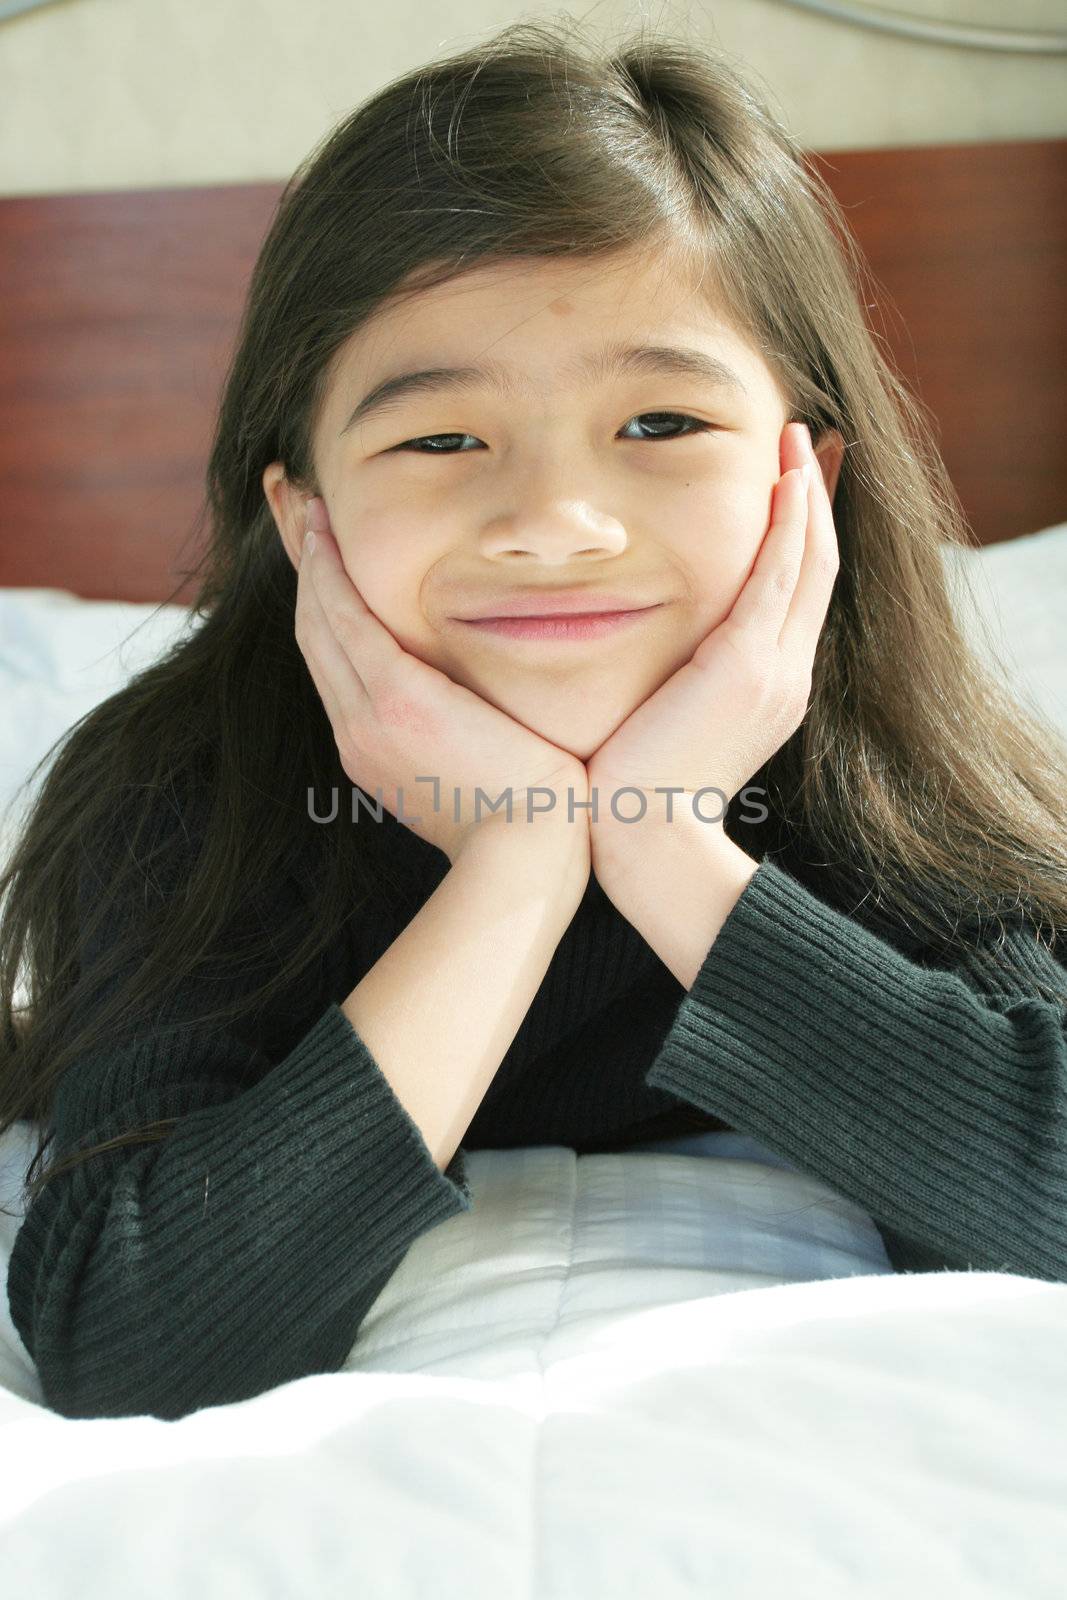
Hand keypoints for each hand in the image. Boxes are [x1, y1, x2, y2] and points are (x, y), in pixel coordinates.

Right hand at [296, 500, 588, 865]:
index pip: (338, 665)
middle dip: (304, 573)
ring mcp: (368, 718)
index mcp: (375, 752)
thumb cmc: (528, 826)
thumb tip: (492, 717)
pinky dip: (329, 574)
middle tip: (297, 515)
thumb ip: (473, 739)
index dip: (324, 609)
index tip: (322, 564)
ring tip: (306, 508)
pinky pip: (346, 621)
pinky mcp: (395, 701)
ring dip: (310, 561)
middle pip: (313, 636)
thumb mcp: (486, 778)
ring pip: (320, 621)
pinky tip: (327, 532)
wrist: (529, 859)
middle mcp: (357, 733)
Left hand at [586, 421, 839, 862]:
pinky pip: (779, 578)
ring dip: (805, 496)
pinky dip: (788, 525)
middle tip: (806, 443)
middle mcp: (785, 675)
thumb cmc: (635, 792)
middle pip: (816, 569)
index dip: (801, 535)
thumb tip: (647, 657)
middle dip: (814, 501)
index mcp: (768, 688)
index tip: (795, 485)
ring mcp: (775, 671)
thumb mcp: (665, 724)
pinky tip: (786, 480)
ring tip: (796, 439)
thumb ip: (673, 683)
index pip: (795, 594)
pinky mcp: (747, 666)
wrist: (645, 840)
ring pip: (807, 563)